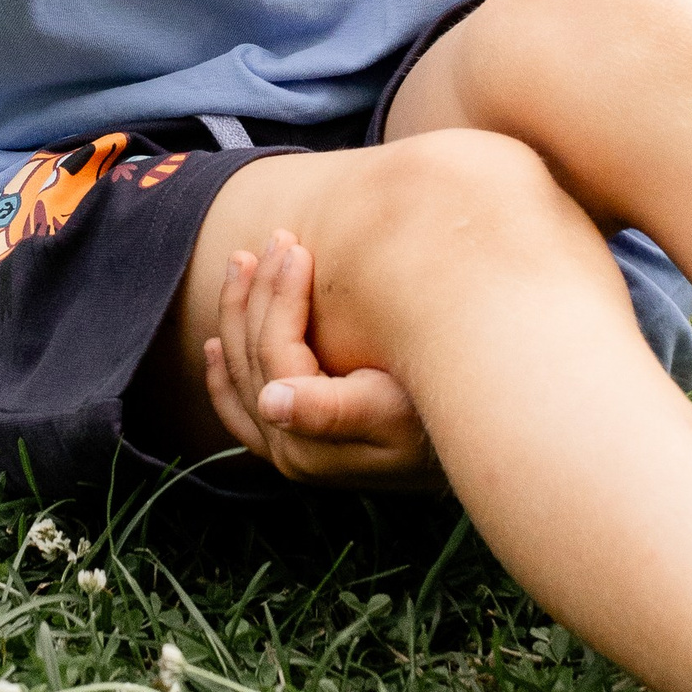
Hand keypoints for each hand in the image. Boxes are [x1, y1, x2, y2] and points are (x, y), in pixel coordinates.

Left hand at [202, 229, 437, 490]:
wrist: (477, 449)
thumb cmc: (443, 419)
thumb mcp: (394, 412)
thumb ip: (329, 410)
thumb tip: (269, 402)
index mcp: (305, 442)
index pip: (275, 350)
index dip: (281, 293)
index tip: (297, 245)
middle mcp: (288, 452)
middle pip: (252, 357)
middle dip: (257, 293)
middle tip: (272, 239)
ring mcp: (290, 451)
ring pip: (241, 374)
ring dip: (238, 316)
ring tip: (242, 263)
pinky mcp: (302, 446)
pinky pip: (244, 410)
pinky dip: (225, 376)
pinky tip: (214, 347)